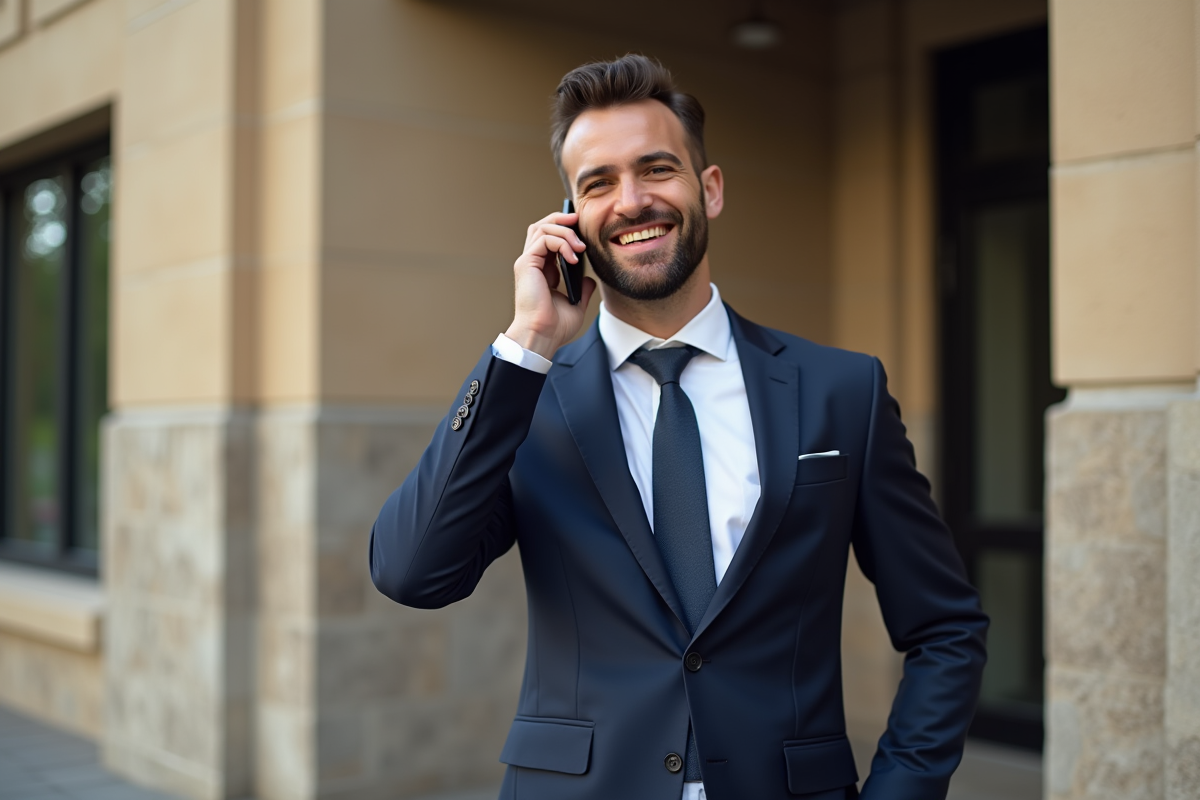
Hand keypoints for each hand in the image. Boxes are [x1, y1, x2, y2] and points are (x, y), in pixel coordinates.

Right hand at [505, 210, 596, 358]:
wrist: (543, 336)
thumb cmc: (554, 326)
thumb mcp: (576, 304)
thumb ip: (582, 289)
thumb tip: (589, 279)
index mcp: (541, 270)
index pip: (548, 237)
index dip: (563, 227)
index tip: (580, 227)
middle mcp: (532, 263)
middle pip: (541, 225)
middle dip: (560, 218)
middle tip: (578, 219)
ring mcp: (528, 262)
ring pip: (542, 228)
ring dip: (564, 231)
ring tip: (580, 246)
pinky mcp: (526, 264)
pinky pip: (544, 239)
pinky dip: (561, 243)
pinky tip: (574, 257)